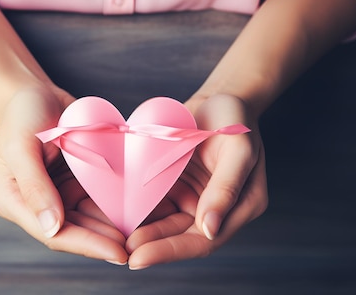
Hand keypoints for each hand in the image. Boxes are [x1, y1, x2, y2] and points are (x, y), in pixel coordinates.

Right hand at [0, 86, 128, 263]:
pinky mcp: (75, 182)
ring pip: (90, 218)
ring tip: (145, 234)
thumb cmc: (22, 113)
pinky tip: (140, 210)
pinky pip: (97, 198)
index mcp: (16, 202)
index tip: (117, 252)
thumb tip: (51, 228)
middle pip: (75, 231)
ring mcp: (58, 194)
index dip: (86, 245)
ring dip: (114, 226)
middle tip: (140, 249)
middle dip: (106, 241)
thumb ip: (34, 186)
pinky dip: (116, 205)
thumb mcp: (21, 145)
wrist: (34, 92)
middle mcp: (38, 204)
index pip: (54, 234)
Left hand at [126, 94, 267, 268]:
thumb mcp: (237, 149)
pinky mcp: (177, 187)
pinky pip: (156, 203)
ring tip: (113, 236)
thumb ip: (225, 189)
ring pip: (166, 223)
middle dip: (152, 245)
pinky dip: (138, 210)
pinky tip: (115, 213)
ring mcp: (196, 199)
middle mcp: (218, 209)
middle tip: (122, 252)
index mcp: (242, 207)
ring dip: (142, 232)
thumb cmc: (235, 118)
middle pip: (182, 236)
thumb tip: (209, 230)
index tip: (139, 258)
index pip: (205, 240)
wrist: (220, 97)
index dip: (172, 251)